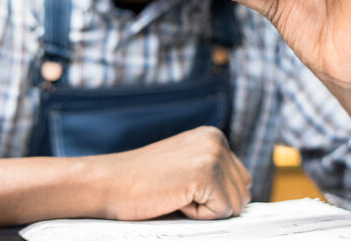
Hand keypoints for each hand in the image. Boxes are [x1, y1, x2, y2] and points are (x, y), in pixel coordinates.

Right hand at [105, 126, 251, 219]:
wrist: (107, 184)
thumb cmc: (141, 183)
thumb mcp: (185, 167)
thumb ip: (215, 173)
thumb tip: (243, 198)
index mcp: (213, 135)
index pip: (241, 180)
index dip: (214, 196)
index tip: (184, 188)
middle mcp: (216, 139)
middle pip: (243, 192)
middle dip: (214, 203)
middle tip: (178, 192)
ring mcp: (212, 154)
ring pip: (235, 205)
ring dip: (206, 210)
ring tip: (175, 193)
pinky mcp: (206, 173)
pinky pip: (222, 212)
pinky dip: (198, 216)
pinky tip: (174, 198)